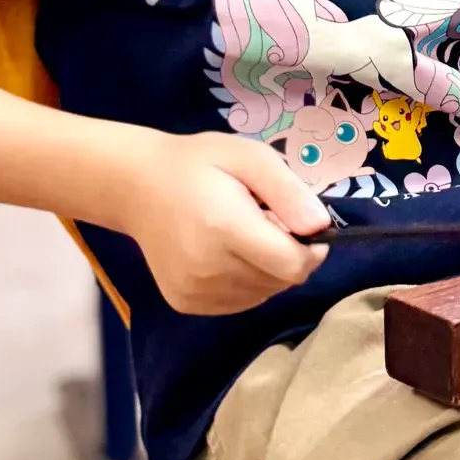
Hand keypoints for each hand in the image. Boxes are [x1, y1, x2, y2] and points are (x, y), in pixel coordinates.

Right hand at [118, 128, 330, 315]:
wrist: (138, 186)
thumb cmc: (198, 163)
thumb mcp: (248, 156)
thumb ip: (287, 191)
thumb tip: (321, 226)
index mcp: (224, 229)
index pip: (292, 265)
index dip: (311, 248)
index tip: (304, 225)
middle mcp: (208, 270)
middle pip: (280, 281)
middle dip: (288, 254)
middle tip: (266, 219)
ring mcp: (194, 292)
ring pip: (263, 294)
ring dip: (268, 268)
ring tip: (243, 233)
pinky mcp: (186, 304)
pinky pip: (240, 301)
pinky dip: (247, 281)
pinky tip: (227, 251)